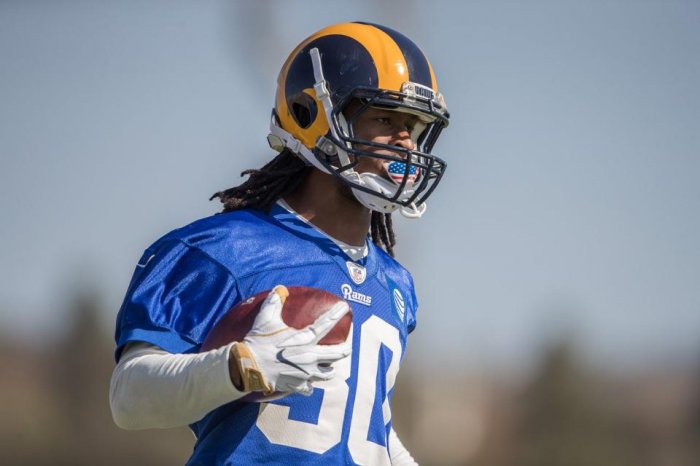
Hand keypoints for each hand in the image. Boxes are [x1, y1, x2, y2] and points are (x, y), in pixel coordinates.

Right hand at [230, 285, 350, 395]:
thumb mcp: (266, 319)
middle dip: (344, 350)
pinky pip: (309, 388)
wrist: (248, 367)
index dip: (336, 314)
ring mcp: (305, 373)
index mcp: (304, 339)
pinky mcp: (297, 385)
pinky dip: (310, 386)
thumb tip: (280, 288)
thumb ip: (274, 303)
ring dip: (328, 369)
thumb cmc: (258, 342)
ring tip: (329, 367)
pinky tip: (309, 385)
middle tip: (348, 347)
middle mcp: (309, 357)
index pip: (325, 324)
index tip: (345, 307)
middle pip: (336, 354)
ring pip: (326, 374)